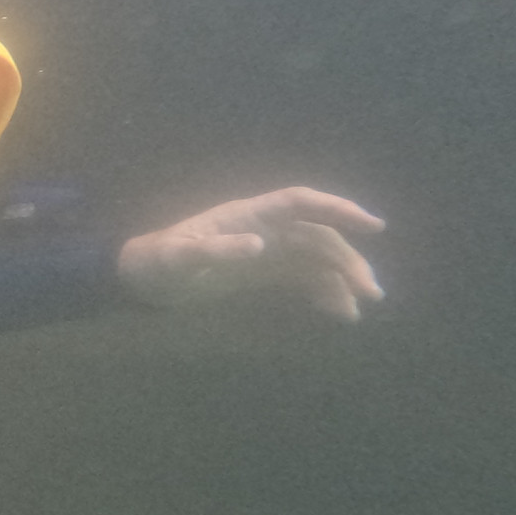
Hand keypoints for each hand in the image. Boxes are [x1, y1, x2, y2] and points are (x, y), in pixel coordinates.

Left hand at [116, 185, 385, 319]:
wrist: (142, 279)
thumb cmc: (156, 263)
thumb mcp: (179, 259)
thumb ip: (215, 251)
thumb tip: (259, 245)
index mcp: (247, 215)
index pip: (300, 202)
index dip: (337, 209)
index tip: (373, 226)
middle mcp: (264, 227)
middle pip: (318, 235)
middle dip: (348, 258)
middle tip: (371, 291)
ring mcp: (266, 249)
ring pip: (317, 256)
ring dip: (342, 277)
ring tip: (360, 307)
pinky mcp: (263, 272)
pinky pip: (303, 277)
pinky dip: (324, 291)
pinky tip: (340, 312)